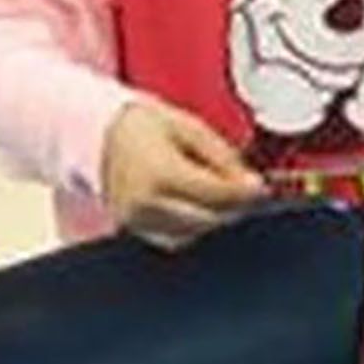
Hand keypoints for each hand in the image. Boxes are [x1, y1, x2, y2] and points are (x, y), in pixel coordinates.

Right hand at [102, 102, 266, 249]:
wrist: (101, 133)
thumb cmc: (146, 125)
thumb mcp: (191, 128)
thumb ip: (223, 157)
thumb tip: (251, 183)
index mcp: (159, 173)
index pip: (215, 194)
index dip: (244, 193)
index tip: (261, 187)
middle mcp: (144, 203)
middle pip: (207, 219)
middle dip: (234, 207)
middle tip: (249, 192)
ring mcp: (134, 220)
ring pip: (193, 234)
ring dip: (215, 218)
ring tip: (225, 195)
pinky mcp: (131, 229)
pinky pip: (173, 238)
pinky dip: (194, 226)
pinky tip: (201, 206)